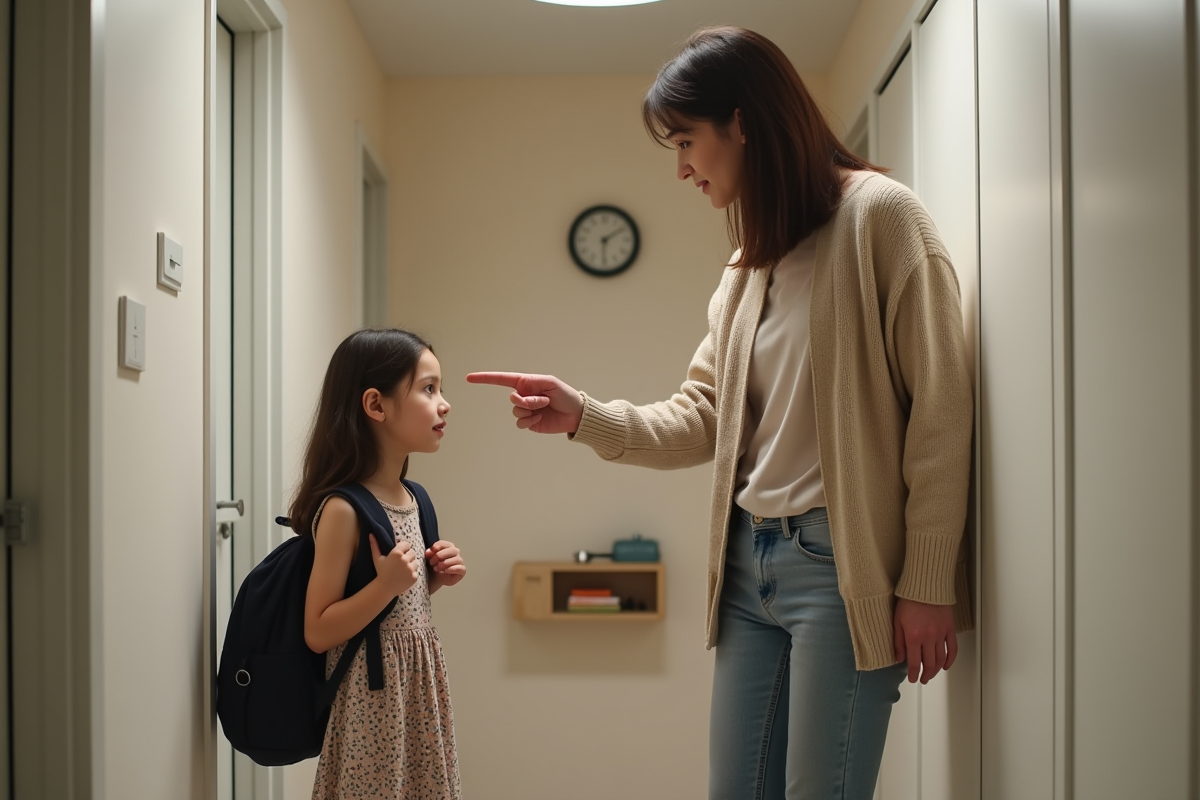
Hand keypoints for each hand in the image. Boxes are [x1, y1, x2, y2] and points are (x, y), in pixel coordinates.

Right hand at [369, 534, 420, 595]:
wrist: (384, 588)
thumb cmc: (381, 572)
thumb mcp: (377, 558)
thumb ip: (375, 545)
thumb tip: (371, 534)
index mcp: (397, 553)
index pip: (407, 544)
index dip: (404, 548)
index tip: (400, 553)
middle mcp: (405, 560)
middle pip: (412, 552)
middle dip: (408, 556)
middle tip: (401, 562)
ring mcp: (410, 569)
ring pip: (416, 561)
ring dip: (411, 564)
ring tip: (403, 569)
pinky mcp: (414, 576)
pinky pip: (417, 571)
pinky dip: (412, 573)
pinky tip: (404, 576)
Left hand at [426, 541, 466, 587]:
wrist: (435, 579)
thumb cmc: (433, 566)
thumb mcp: (429, 559)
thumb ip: (429, 554)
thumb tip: (428, 552)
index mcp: (447, 546)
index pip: (444, 543)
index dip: (436, 547)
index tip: (428, 553)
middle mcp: (455, 552)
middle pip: (452, 550)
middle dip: (440, 556)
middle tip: (431, 562)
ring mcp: (460, 561)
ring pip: (456, 559)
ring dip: (445, 563)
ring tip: (436, 568)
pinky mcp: (462, 570)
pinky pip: (460, 568)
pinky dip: (452, 569)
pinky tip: (445, 571)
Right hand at [465, 372, 583, 434]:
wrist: (575, 415)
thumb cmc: (565, 395)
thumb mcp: (551, 382)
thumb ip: (533, 383)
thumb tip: (518, 391)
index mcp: (525, 383)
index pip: (501, 380)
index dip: (485, 378)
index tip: (470, 378)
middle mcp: (523, 396)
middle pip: (513, 399)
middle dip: (528, 401)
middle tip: (544, 400)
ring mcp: (525, 410)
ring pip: (516, 412)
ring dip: (531, 410)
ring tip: (545, 408)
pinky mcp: (529, 422)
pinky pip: (520, 423)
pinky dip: (529, 421)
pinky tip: (540, 418)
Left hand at [893, 597, 957, 683]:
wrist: (925, 586)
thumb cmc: (908, 601)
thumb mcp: (897, 621)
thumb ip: (898, 642)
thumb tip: (899, 659)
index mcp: (913, 636)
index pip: (914, 662)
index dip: (913, 674)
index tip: (913, 679)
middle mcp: (928, 638)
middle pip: (929, 664)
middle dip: (926, 675)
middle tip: (923, 679)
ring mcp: (941, 634)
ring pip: (940, 659)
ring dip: (937, 670)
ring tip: (932, 674)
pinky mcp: (950, 629)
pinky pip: (952, 649)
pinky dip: (950, 660)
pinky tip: (946, 666)